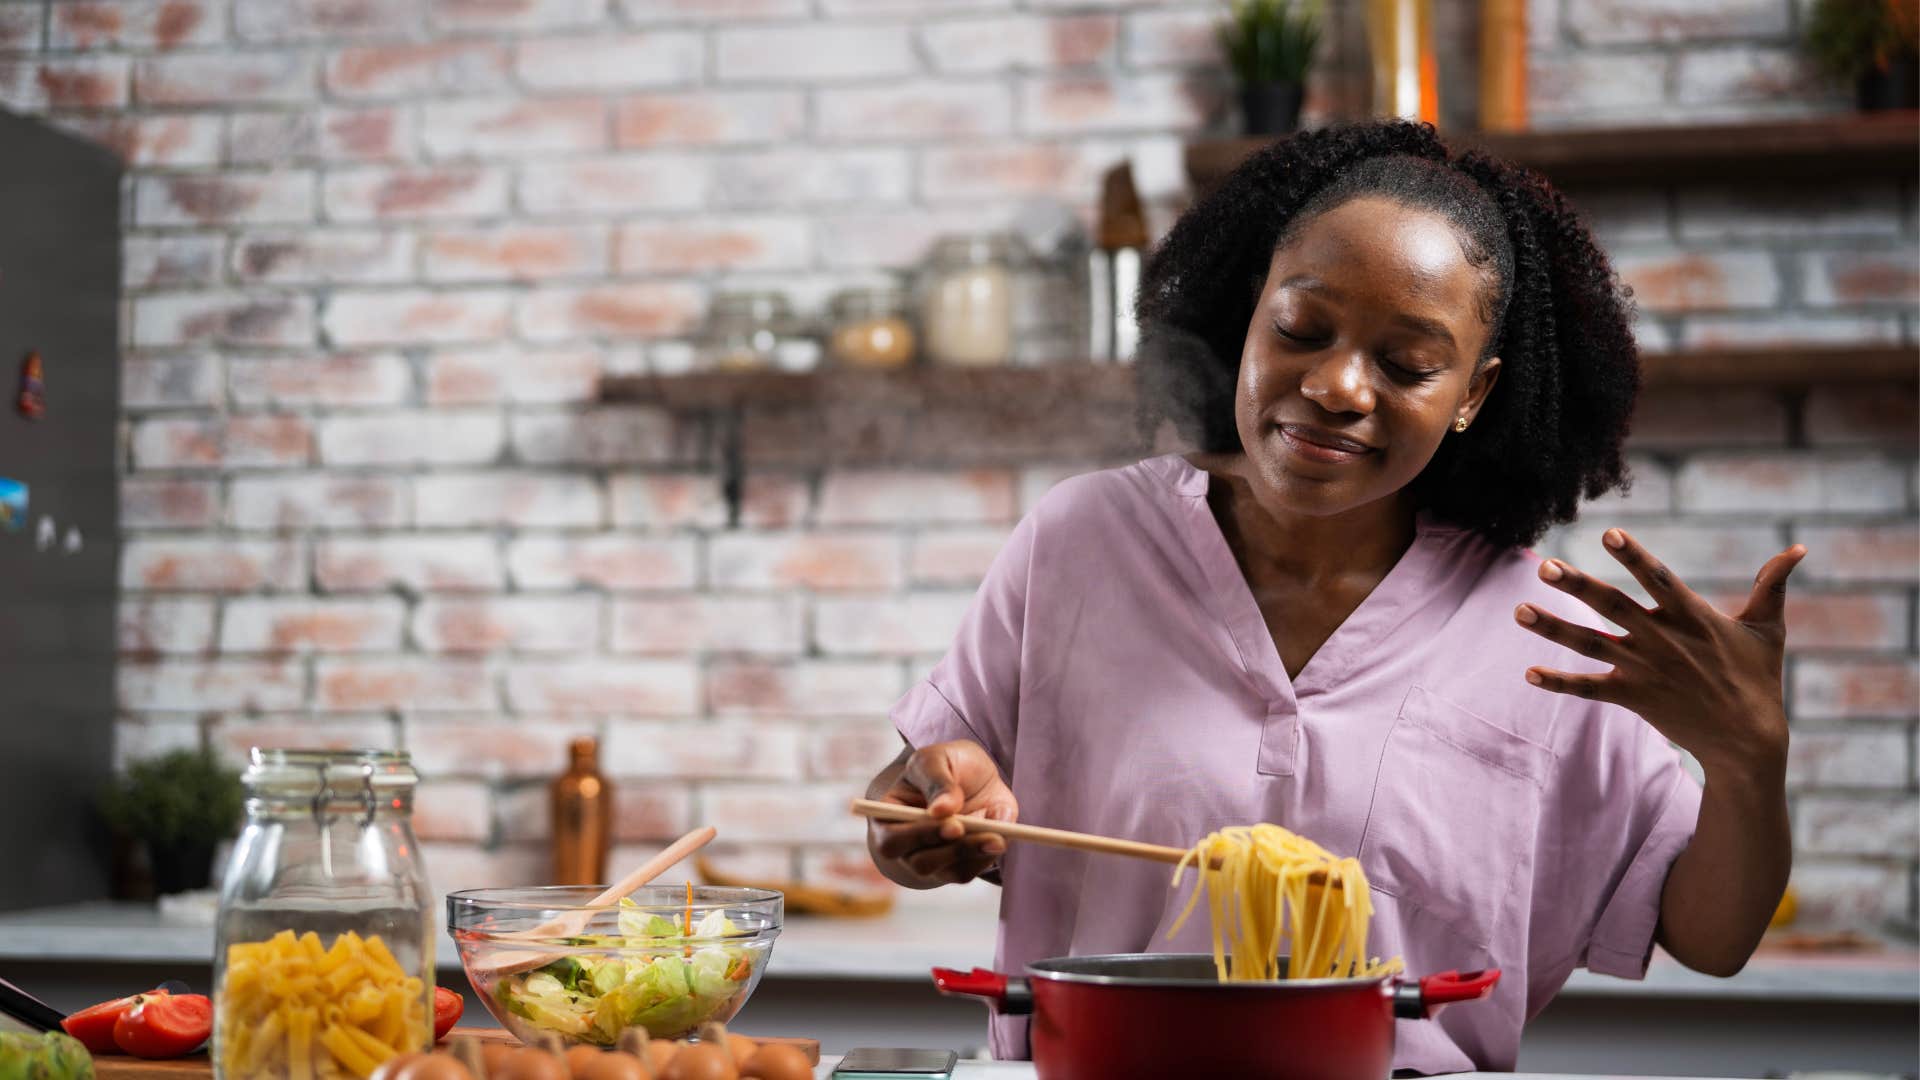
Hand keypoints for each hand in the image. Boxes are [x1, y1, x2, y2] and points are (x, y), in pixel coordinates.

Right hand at [868, 740, 1017, 886]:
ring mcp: (930, 859)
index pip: (891, 839)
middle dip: (952, 849)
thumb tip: (940, 810)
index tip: (954, 825)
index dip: (919, 836)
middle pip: (919, 863)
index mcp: (889, 817)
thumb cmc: (946, 764)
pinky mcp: (955, 866)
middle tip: (979, 832)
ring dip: (972, 853)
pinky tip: (998, 837)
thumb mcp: (937, 759)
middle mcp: (905, 845)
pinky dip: (985, 856)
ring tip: (997, 838)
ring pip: (945, 871)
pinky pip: (967, 872)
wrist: (974, 776)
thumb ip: (937, 781)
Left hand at [1513, 527, 1806, 773]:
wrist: (1748, 741)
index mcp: (1693, 617)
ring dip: (1553, 628)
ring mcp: (1645, 670)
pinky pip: (1589, 689)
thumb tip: (1799, 548)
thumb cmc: (1758, 679)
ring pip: (1590, 644)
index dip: (1635, 556)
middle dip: (1577, 586)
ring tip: (1519, 610)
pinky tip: (1528, 672)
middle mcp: (1663, 640)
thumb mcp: (1768, 629)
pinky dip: (1559, 682)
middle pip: (1612, 607)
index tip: (1609, 533)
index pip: (1659, 579)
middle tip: (1544, 566)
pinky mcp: (1634, 698)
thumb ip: (1773, 586)